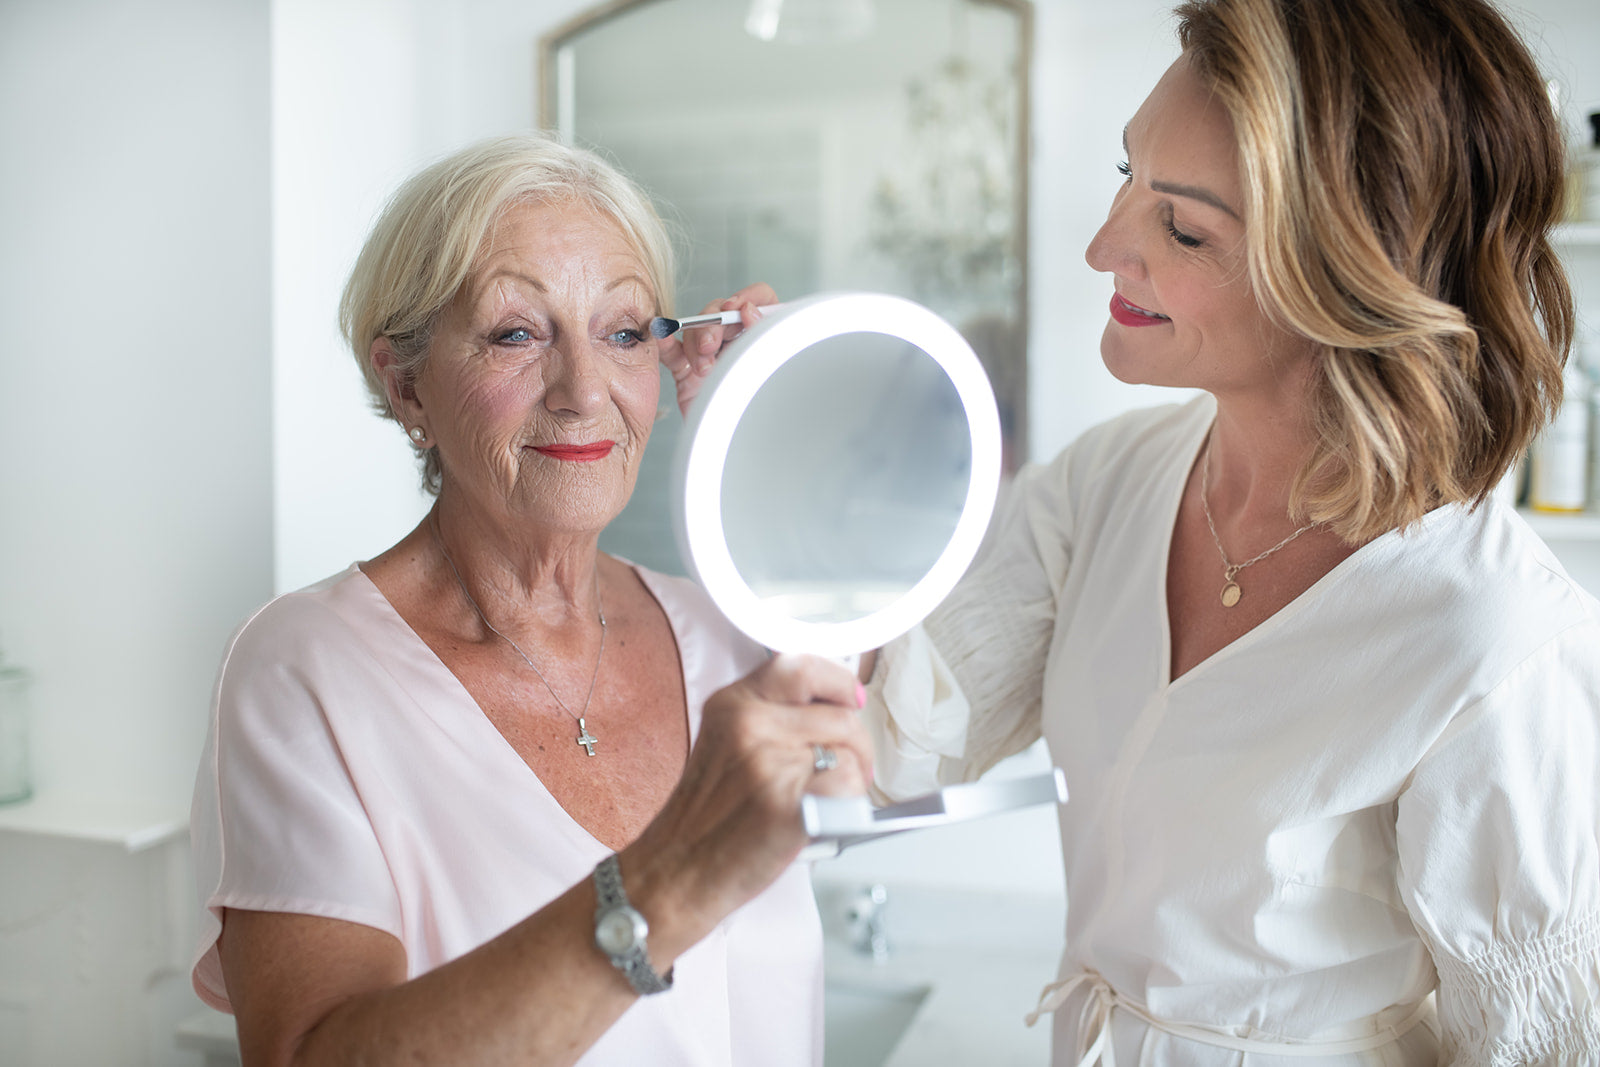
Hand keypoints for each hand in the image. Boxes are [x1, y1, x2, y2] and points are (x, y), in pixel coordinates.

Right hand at [624, 653, 871, 935]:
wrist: (678, 872)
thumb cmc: (705, 818)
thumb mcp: (725, 743)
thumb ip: (771, 717)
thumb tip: (837, 707)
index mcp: (732, 704)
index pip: (801, 667)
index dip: (838, 682)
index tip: (851, 699)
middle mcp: (749, 724)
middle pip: (839, 714)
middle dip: (859, 742)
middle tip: (856, 764)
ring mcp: (767, 762)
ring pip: (849, 750)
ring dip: (855, 775)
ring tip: (835, 795)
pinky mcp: (786, 802)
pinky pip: (848, 786)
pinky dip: (851, 802)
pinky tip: (830, 814)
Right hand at [658, 282, 776, 416]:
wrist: (739, 459)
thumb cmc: (763, 421)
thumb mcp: (773, 373)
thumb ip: (766, 339)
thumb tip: (752, 312)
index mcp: (767, 338)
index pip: (761, 299)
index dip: (751, 297)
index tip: (742, 311)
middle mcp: (740, 343)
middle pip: (723, 311)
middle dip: (715, 324)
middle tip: (712, 347)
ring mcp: (712, 357)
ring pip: (697, 329)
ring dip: (696, 341)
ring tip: (702, 367)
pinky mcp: (688, 374)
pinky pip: (672, 351)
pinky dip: (666, 342)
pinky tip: (662, 337)